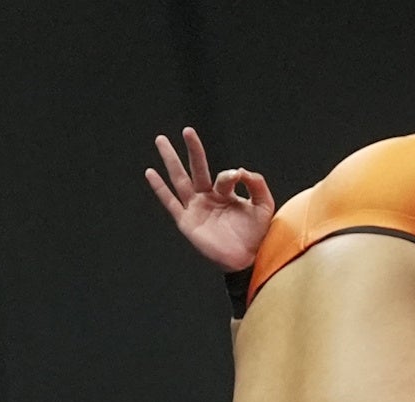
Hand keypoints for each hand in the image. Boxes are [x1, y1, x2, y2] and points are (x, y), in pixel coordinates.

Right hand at [145, 126, 274, 271]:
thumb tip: (241, 170)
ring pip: (180, 179)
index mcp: (225, 194)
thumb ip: (257, 184)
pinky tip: (151, 173)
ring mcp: (196, 208)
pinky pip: (170, 202)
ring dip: (170, 160)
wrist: (248, 259)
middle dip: (192, 149)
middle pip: (196, 169)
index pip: (224, 176)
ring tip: (161, 140)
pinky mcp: (187, 222)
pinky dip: (160, 188)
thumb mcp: (263, 205)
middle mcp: (208, 198)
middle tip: (187, 130)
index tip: (241, 177)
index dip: (232, 174)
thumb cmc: (257, 234)